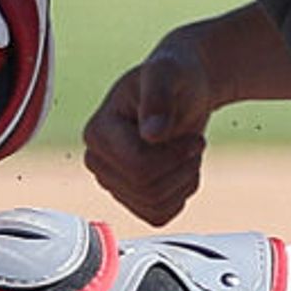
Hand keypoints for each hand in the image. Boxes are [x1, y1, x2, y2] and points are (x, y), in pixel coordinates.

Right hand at [83, 34, 220, 226]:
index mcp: (97, 132)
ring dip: (184, 181)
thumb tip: (152, 133)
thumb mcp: (168, 73)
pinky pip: (159, 216)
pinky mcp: (129, 198)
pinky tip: (181, 169)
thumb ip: (158, 96)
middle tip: (194, 143)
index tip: (194, 136)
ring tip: (188, 153)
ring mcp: (111, 181)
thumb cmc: (175, 76)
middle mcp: (96, 160)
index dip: (175, 156)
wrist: (183, 89)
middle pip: (147, 189)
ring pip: (155, 206)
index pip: (138, 166)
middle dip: (182, 168)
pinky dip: (180, 196)